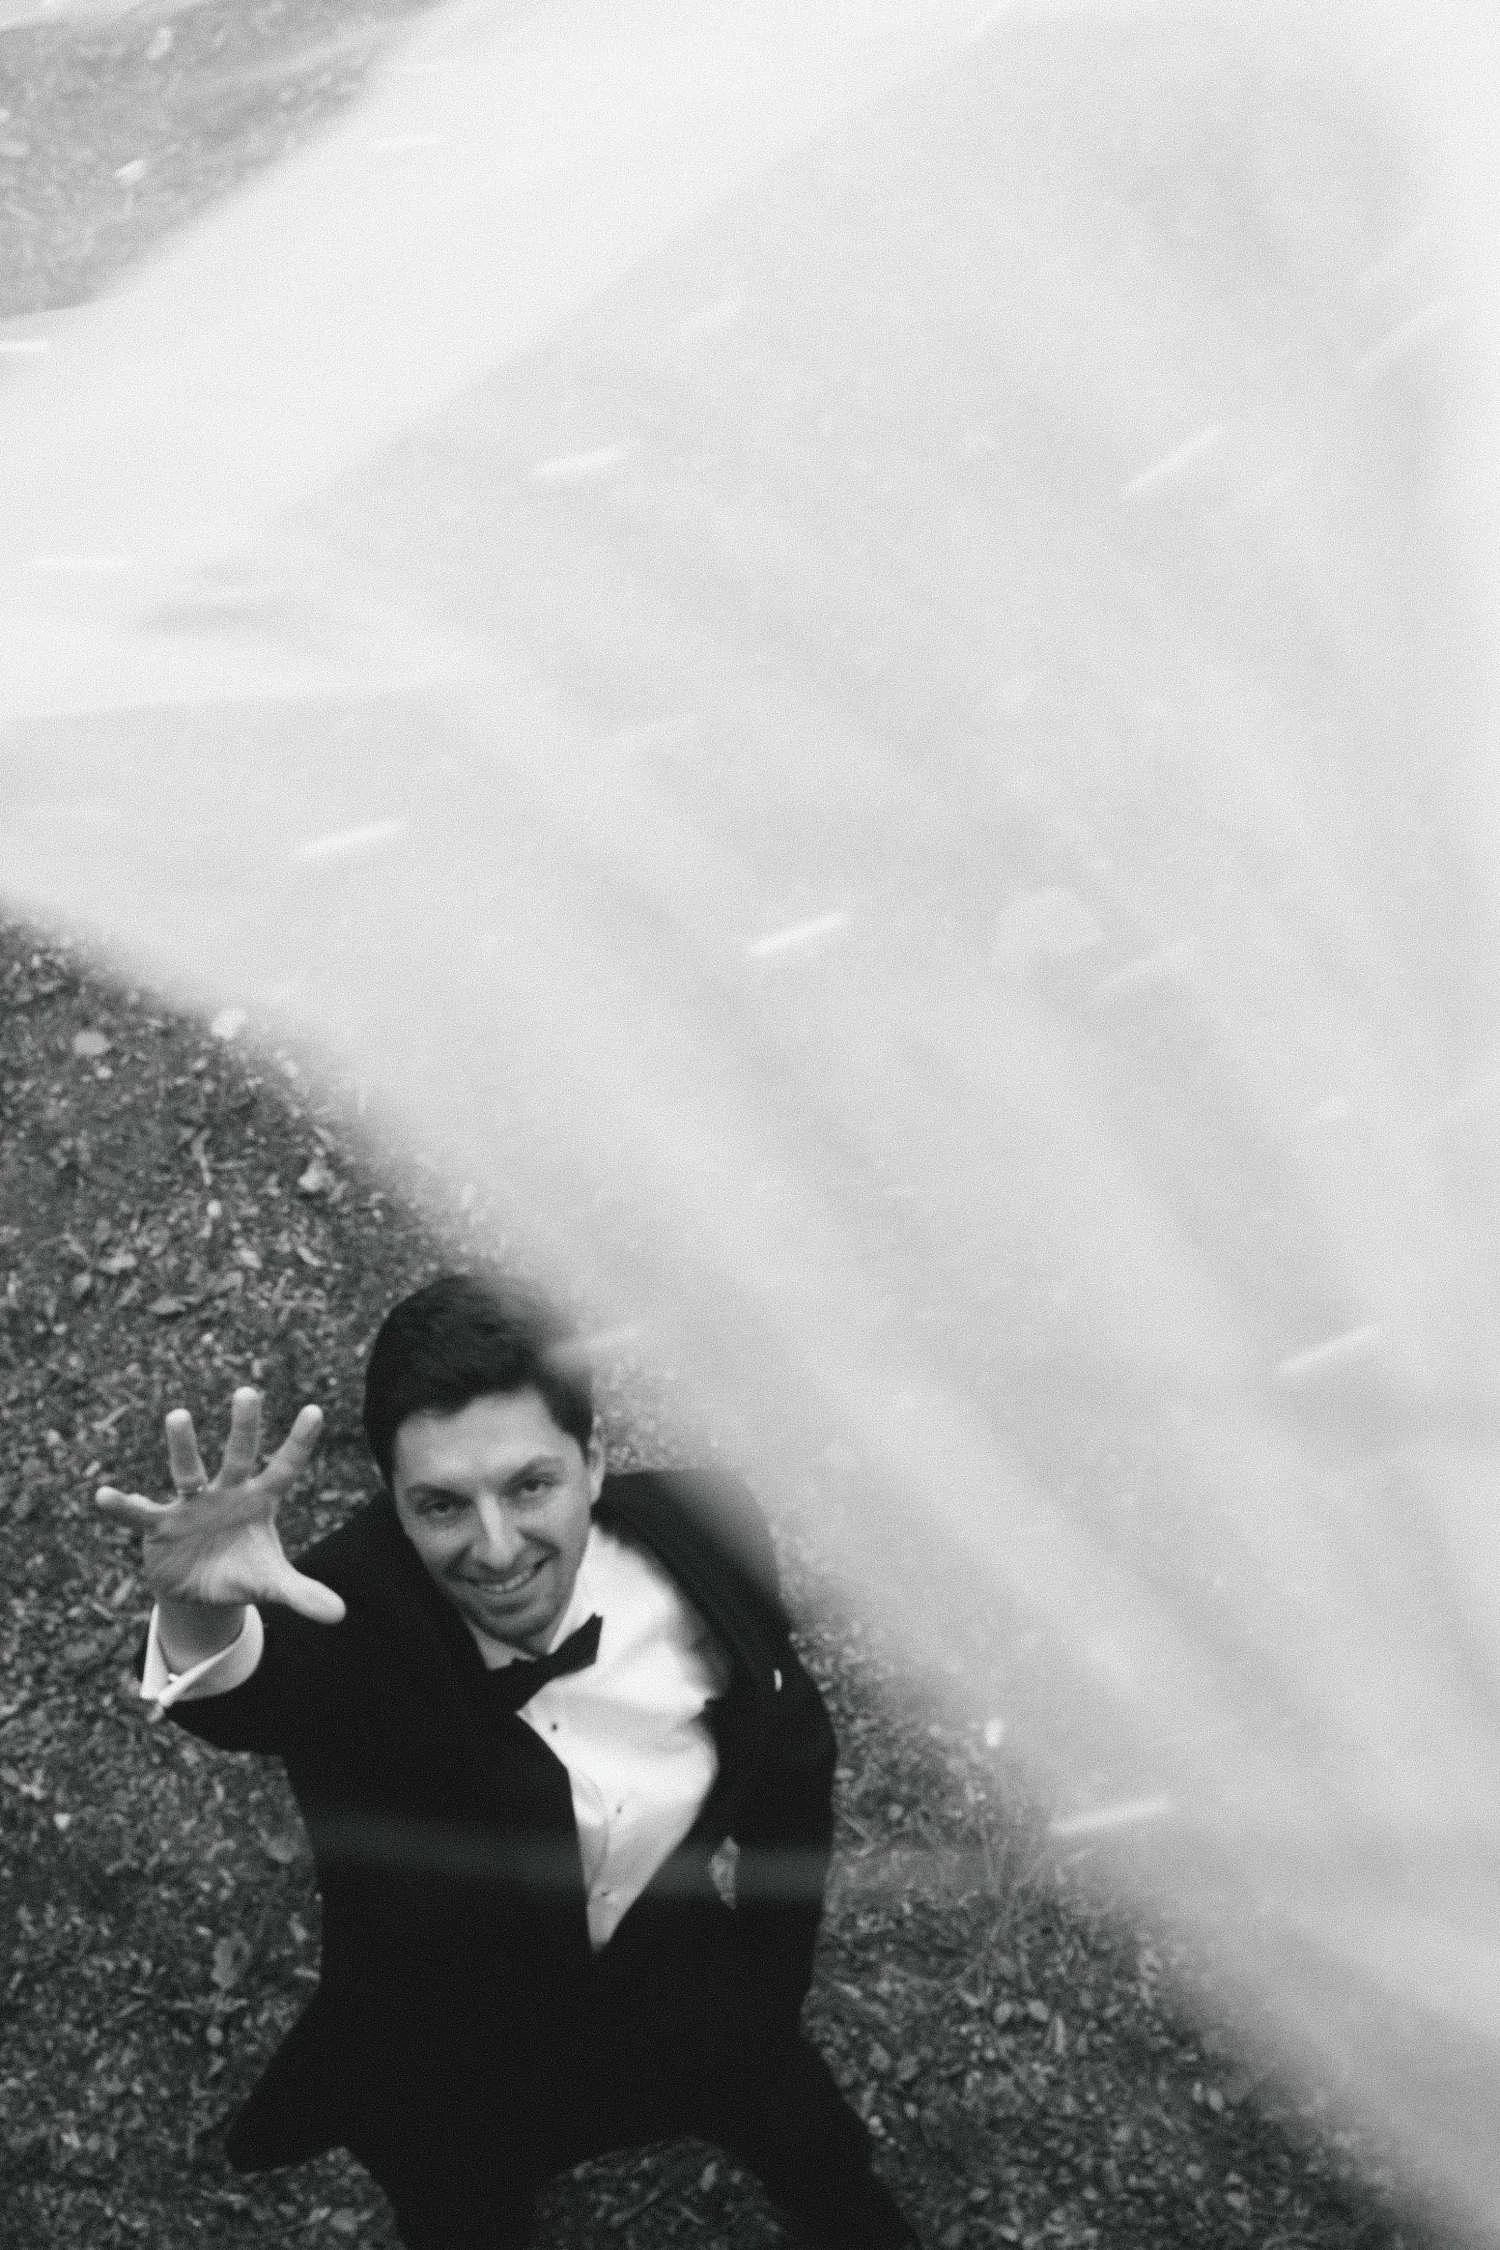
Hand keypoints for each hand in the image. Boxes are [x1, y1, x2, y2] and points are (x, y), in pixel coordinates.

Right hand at [95, 1388, 345, 1625]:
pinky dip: (123, 1505)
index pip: (284, 1468)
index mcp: (259, 1501)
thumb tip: (341, 1615)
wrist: (198, 1589)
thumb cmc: (241, 1572)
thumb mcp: (271, 1585)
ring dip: (183, 1446)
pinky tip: (104, 1496)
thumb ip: (303, 1593)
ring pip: (188, 1470)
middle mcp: (227, 1493)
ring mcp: (192, 1504)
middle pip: (238, 1456)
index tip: (316, 1410)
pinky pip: (140, 1512)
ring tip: (179, 1415)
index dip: (299, 1443)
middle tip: (248, 1392)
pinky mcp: (160, 1524)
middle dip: (244, 1427)